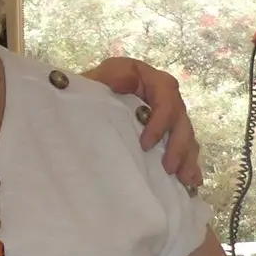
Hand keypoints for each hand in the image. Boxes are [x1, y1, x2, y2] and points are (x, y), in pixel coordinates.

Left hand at [82, 57, 201, 188]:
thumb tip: (128, 81)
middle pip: (179, 115)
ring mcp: (159, 111)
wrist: (64, 105)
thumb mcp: (87, 82)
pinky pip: (178, 144)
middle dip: (178, 144)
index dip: (161, 120)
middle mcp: (155, 91)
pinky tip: (191, 181)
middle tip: (169, 168)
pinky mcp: (158, 129)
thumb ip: (105, 79)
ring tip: (188, 180)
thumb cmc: (75, 92)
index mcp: (140, 74)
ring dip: (187, 156)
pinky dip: (185, 162)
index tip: (145, 144)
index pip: (165, 92)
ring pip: (183, 132)